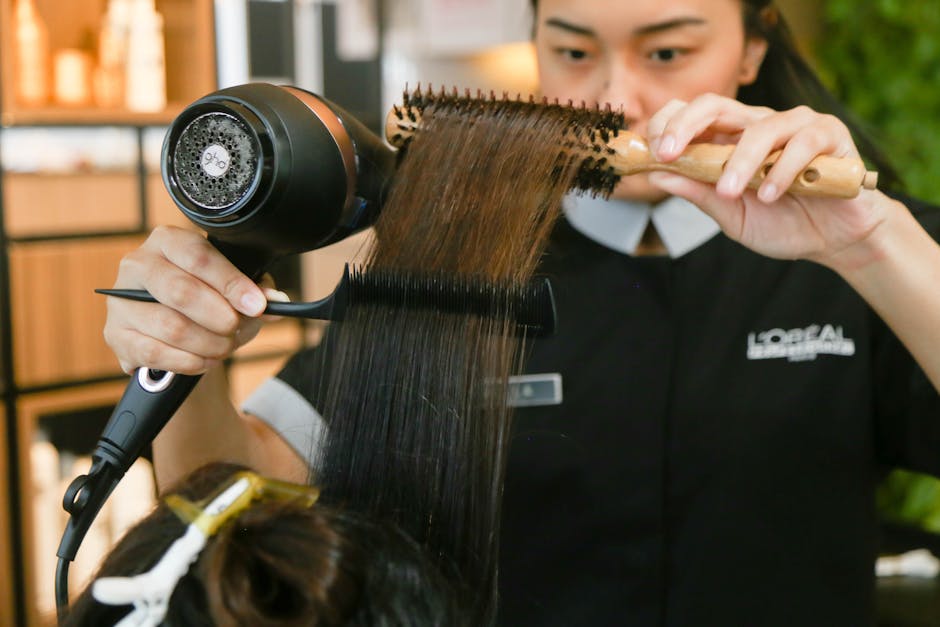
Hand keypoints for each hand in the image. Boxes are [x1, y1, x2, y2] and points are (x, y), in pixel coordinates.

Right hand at [103, 225, 271, 374]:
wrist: (174, 331)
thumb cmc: (206, 299)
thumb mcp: (233, 288)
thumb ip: (255, 291)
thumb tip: (276, 300)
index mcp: (168, 241)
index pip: (199, 256)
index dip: (231, 283)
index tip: (256, 305)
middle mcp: (137, 264)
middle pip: (180, 291)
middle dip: (218, 316)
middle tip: (236, 328)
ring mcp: (121, 301)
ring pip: (170, 326)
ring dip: (207, 343)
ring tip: (224, 346)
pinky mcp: (115, 334)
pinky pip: (156, 353)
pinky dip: (188, 361)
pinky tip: (205, 360)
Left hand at [644, 95, 892, 267]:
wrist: (835, 240)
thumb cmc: (782, 223)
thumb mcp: (730, 213)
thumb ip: (698, 193)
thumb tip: (657, 174)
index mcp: (730, 140)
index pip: (692, 114)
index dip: (669, 125)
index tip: (653, 153)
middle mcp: (758, 124)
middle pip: (715, 104)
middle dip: (686, 125)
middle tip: (669, 152)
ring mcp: (795, 125)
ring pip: (760, 128)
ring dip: (739, 162)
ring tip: (730, 193)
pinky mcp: (830, 134)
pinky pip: (802, 142)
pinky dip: (783, 170)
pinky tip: (771, 195)